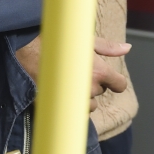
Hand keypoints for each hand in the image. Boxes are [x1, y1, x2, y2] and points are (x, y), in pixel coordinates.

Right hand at [15, 36, 130, 110]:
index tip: (111, 80)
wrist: (27, 49)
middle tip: (81, 72)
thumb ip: (109, 47)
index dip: (116, 82)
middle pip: (101, 92)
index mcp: (100, 71)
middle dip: (95, 84)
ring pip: (89, 105)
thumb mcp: (87, 40)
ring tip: (72, 83)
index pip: (120, 85)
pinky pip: (72, 113)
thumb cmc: (59, 43)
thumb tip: (127, 48)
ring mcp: (73, 98)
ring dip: (84, 98)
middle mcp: (89, 87)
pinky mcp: (58, 105)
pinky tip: (64, 94)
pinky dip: (71, 106)